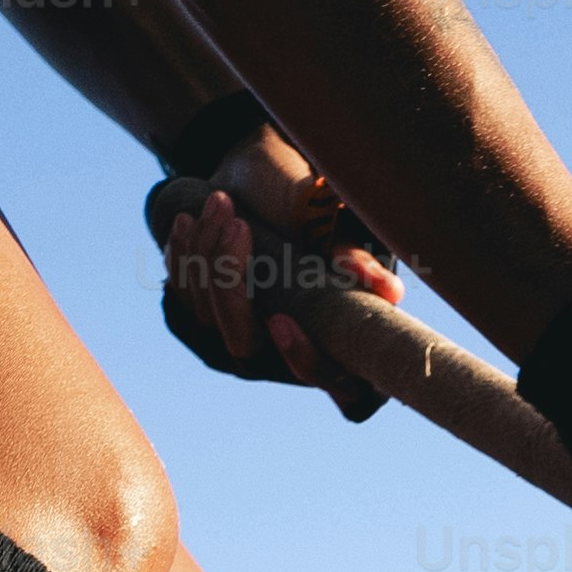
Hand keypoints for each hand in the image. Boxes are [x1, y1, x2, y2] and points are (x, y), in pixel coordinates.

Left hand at [151, 141, 399, 417]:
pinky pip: (182, 299)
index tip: (281, 320)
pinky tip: (188, 220)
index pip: (318, 373)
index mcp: (328, 348)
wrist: (264, 199)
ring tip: (220, 202)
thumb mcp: (337, 234)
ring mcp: (234, 343)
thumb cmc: (316, 221)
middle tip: (240, 226)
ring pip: (206, 316)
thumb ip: (357, 261)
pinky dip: (182, 257)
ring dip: (208, 255)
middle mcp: (277, 358)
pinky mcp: (201, 322)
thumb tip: (389, 292)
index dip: (299, 355)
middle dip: (233, 283)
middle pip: (244, 344)